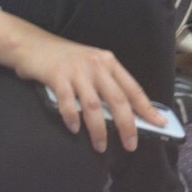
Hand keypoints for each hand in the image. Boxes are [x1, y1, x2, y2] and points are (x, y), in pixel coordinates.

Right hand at [16, 32, 159, 154]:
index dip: (146, 107)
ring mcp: (77, 71)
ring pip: (93, 105)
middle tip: (131, 145)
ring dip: (99, 129)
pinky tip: (74, 129)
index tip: (159, 123)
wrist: (33, 44)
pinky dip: (72, 118)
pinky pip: (68, 102)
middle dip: (127, 125)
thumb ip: (105, 84)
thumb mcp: (91, 65)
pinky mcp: (58, 76)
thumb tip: (123, 113)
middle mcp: (96, 65)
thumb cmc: (65, 58)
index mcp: (109, 62)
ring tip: (101, 146)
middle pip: (117, 99)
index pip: (133, 88)